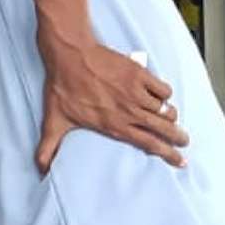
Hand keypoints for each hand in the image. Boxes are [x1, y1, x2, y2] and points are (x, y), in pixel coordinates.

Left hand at [37, 43, 187, 171]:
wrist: (69, 54)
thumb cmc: (62, 86)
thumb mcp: (53, 121)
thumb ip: (48, 148)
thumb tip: (40, 170)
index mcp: (114, 125)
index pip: (148, 144)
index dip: (167, 154)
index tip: (180, 160)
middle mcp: (129, 111)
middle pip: (164, 128)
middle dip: (178, 137)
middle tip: (184, 142)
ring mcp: (135, 91)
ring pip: (165, 109)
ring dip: (170, 116)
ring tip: (171, 119)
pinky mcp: (138, 73)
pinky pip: (162, 88)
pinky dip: (165, 94)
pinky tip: (162, 96)